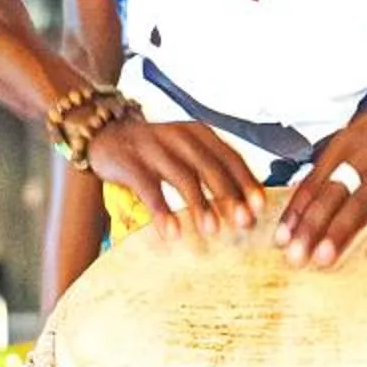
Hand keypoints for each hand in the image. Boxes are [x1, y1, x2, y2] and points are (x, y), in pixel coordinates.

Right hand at [83, 112, 270, 237]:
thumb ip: (213, 169)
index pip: (230, 157)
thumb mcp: (187, 151)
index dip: (246, 182)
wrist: (106, 134)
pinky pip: (150, 190)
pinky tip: (172, 232)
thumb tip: (245, 204)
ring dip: (199, 206)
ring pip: (183, 177)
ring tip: (211, 231)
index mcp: (199, 133)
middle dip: (229, 196)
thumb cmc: (156, 151)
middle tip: (242, 223)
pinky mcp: (130, 162)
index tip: (259, 207)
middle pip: (210, 167)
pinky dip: (163, 212)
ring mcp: (153, 147)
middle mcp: (179, 136)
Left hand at [278, 58, 366, 268]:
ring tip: (323, 259)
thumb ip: (339, 159)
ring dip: (339, 233)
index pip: (311, 183)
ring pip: (358, 203)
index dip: (295, 212)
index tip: (280, 238)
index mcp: (344, 143)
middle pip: (329, 196)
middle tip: (294, 257)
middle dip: (309, 230)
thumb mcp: (361, 130)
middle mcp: (362, 153)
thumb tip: (315, 187)